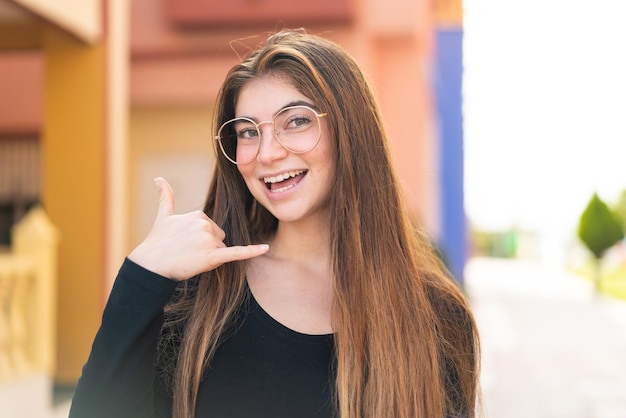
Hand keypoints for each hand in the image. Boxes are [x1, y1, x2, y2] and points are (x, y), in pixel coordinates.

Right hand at [128, 177, 268, 280]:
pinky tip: (265, 248)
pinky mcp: (213, 257)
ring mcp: (209, 240)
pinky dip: (252, 251)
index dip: (200, 239)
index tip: (184, 243)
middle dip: (207, 247)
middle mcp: (206, 224)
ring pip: (221, 250)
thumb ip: (166, 196)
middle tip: (187, 252)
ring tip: (190, 258)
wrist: (150, 265)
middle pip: (219, 239)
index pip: (212, 228)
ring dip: (209, 257)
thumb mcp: (164, 216)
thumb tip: (158, 178)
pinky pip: (237, 253)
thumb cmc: (157, 242)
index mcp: (199, 214)